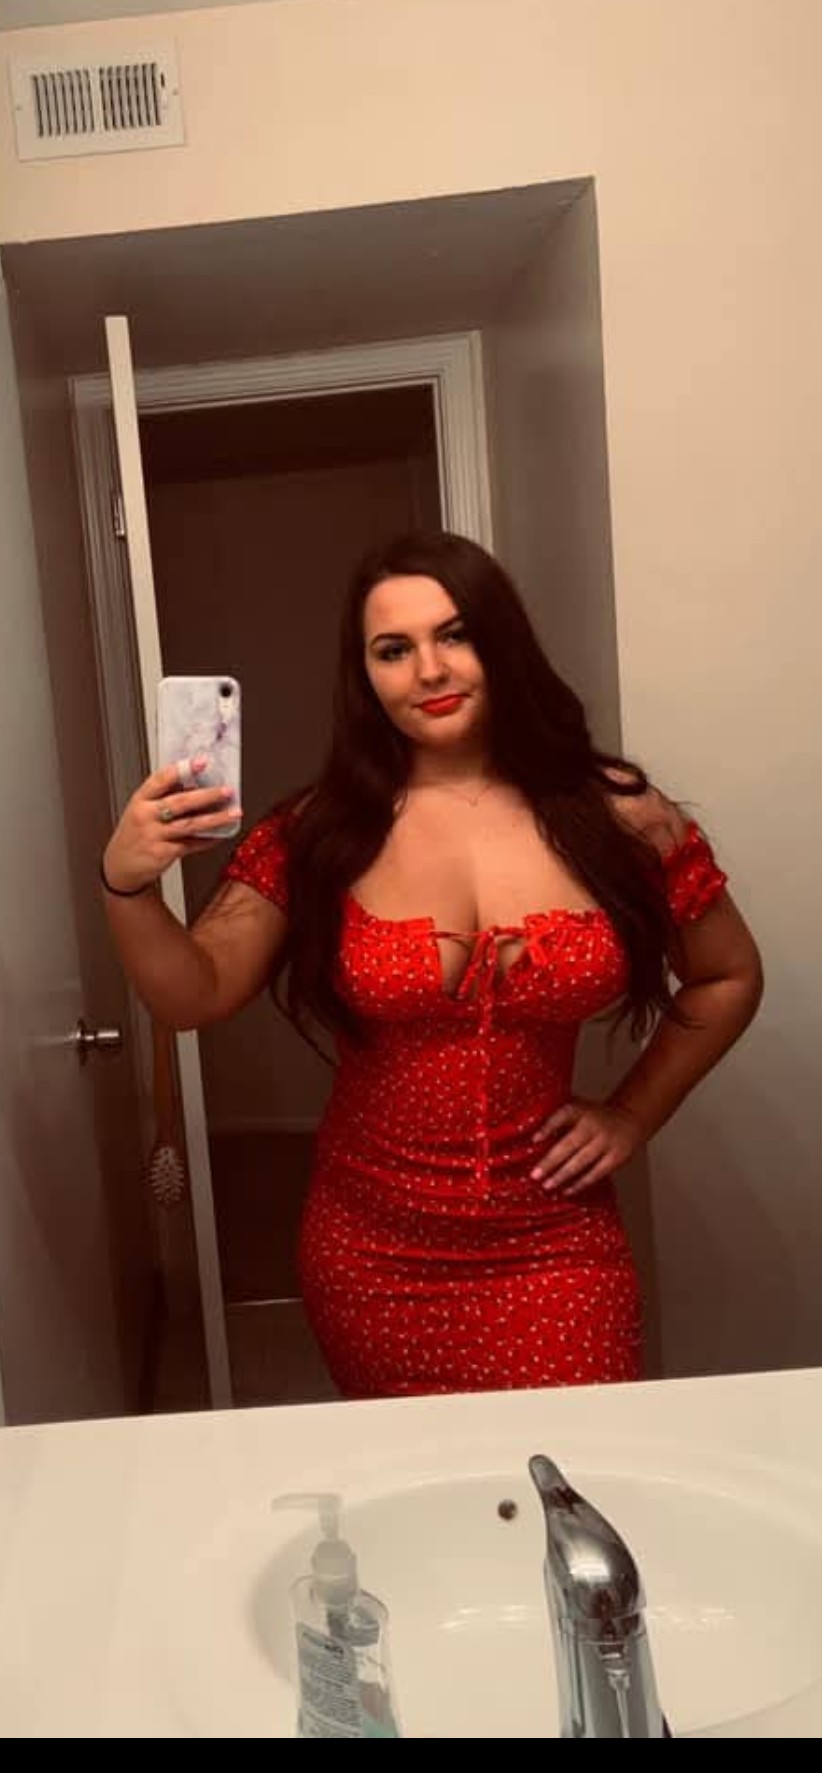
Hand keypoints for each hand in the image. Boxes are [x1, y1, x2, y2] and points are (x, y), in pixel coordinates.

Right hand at [103, 757, 241, 893]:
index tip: (201, 762)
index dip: (182, 769)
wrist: (120, 866)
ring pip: (190, 824)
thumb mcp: (141, 811)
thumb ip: (163, 798)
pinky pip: (191, 845)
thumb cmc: (134, 834)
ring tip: (234, 812)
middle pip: (180, 802)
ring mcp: (154, 836)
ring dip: (215, 818)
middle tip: (227, 790)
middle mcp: (146, 816)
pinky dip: (208, 840)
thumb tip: (197, 785)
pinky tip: (221, 834)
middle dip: (207, 795)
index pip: (160, 780)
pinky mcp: (163, 853)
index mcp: (140, 800)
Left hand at [530, 1098, 643, 1195]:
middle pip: (570, 1144)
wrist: (630, 1118)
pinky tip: (567, 1191)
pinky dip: (581, 1183)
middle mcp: (593, 1125)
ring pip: (582, 1161)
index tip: (533, 1140)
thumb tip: (528, 1131)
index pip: (563, 1115)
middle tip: (534, 1175)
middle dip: (550, 1161)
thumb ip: (558, 1116)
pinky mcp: (617, 1156)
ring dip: (562, 1175)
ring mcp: (606, 1141)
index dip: (548, 1126)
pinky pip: (597, 1173)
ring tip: (547, 1185)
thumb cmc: (594, 1116)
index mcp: (581, 1110)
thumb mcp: (578, 1107)